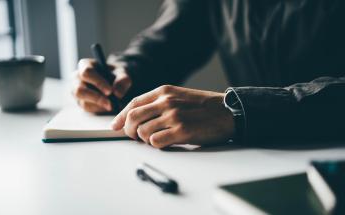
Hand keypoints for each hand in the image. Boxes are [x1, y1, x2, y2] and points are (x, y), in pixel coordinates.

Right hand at [73, 58, 131, 112]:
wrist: (116, 83)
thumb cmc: (117, 75)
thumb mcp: (123, 73)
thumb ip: (123, 79)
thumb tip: (117, 93)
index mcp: (85, 65)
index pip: (87, 72)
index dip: (98, 82)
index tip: (110, 91)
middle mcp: (77, 78)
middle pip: (79, 90)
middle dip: (96, 98)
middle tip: (111, 104)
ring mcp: (76, 91)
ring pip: (83, 102)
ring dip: (99, 106)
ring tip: (113, 105)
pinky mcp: (80, 102)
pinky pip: (88, 108)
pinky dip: (99, 109)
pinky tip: (109, 106)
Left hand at [111, 85, 234, 147]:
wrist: (228, 112)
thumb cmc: (205, 107)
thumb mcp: (180, 96)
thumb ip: (159, 103)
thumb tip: (137, 117)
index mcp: (164, 91)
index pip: (133, 103)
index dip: (121, 116)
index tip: (116, 126)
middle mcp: (166, 102)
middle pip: (133, 118)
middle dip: (129, 130)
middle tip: (135, 137)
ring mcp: (174, 116)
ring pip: (143, 132)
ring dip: (145, 139)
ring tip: (156, 139)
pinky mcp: (181, 131)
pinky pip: (156, 142)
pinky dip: (157, 145)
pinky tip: (166, 142)